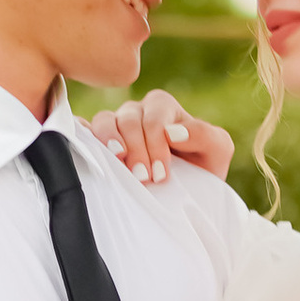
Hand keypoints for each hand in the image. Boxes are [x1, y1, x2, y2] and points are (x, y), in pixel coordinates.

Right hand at [86, 90, 234, 185]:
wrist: (186, 193)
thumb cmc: (203, 167)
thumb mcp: (217, 149)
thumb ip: (203, 134)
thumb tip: (173, 132)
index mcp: (163, 107)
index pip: (154, 117)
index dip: (156, 144)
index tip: (162, 175)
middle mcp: (136, 111)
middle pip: (128, 119)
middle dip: (137, 150)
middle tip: (145, 178)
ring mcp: (114, 124)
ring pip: (104, 121)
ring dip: (110, 143)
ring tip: (118, 163)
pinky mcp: (96, 141)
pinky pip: (82, 131)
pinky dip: (82, 138)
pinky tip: (88, 153)